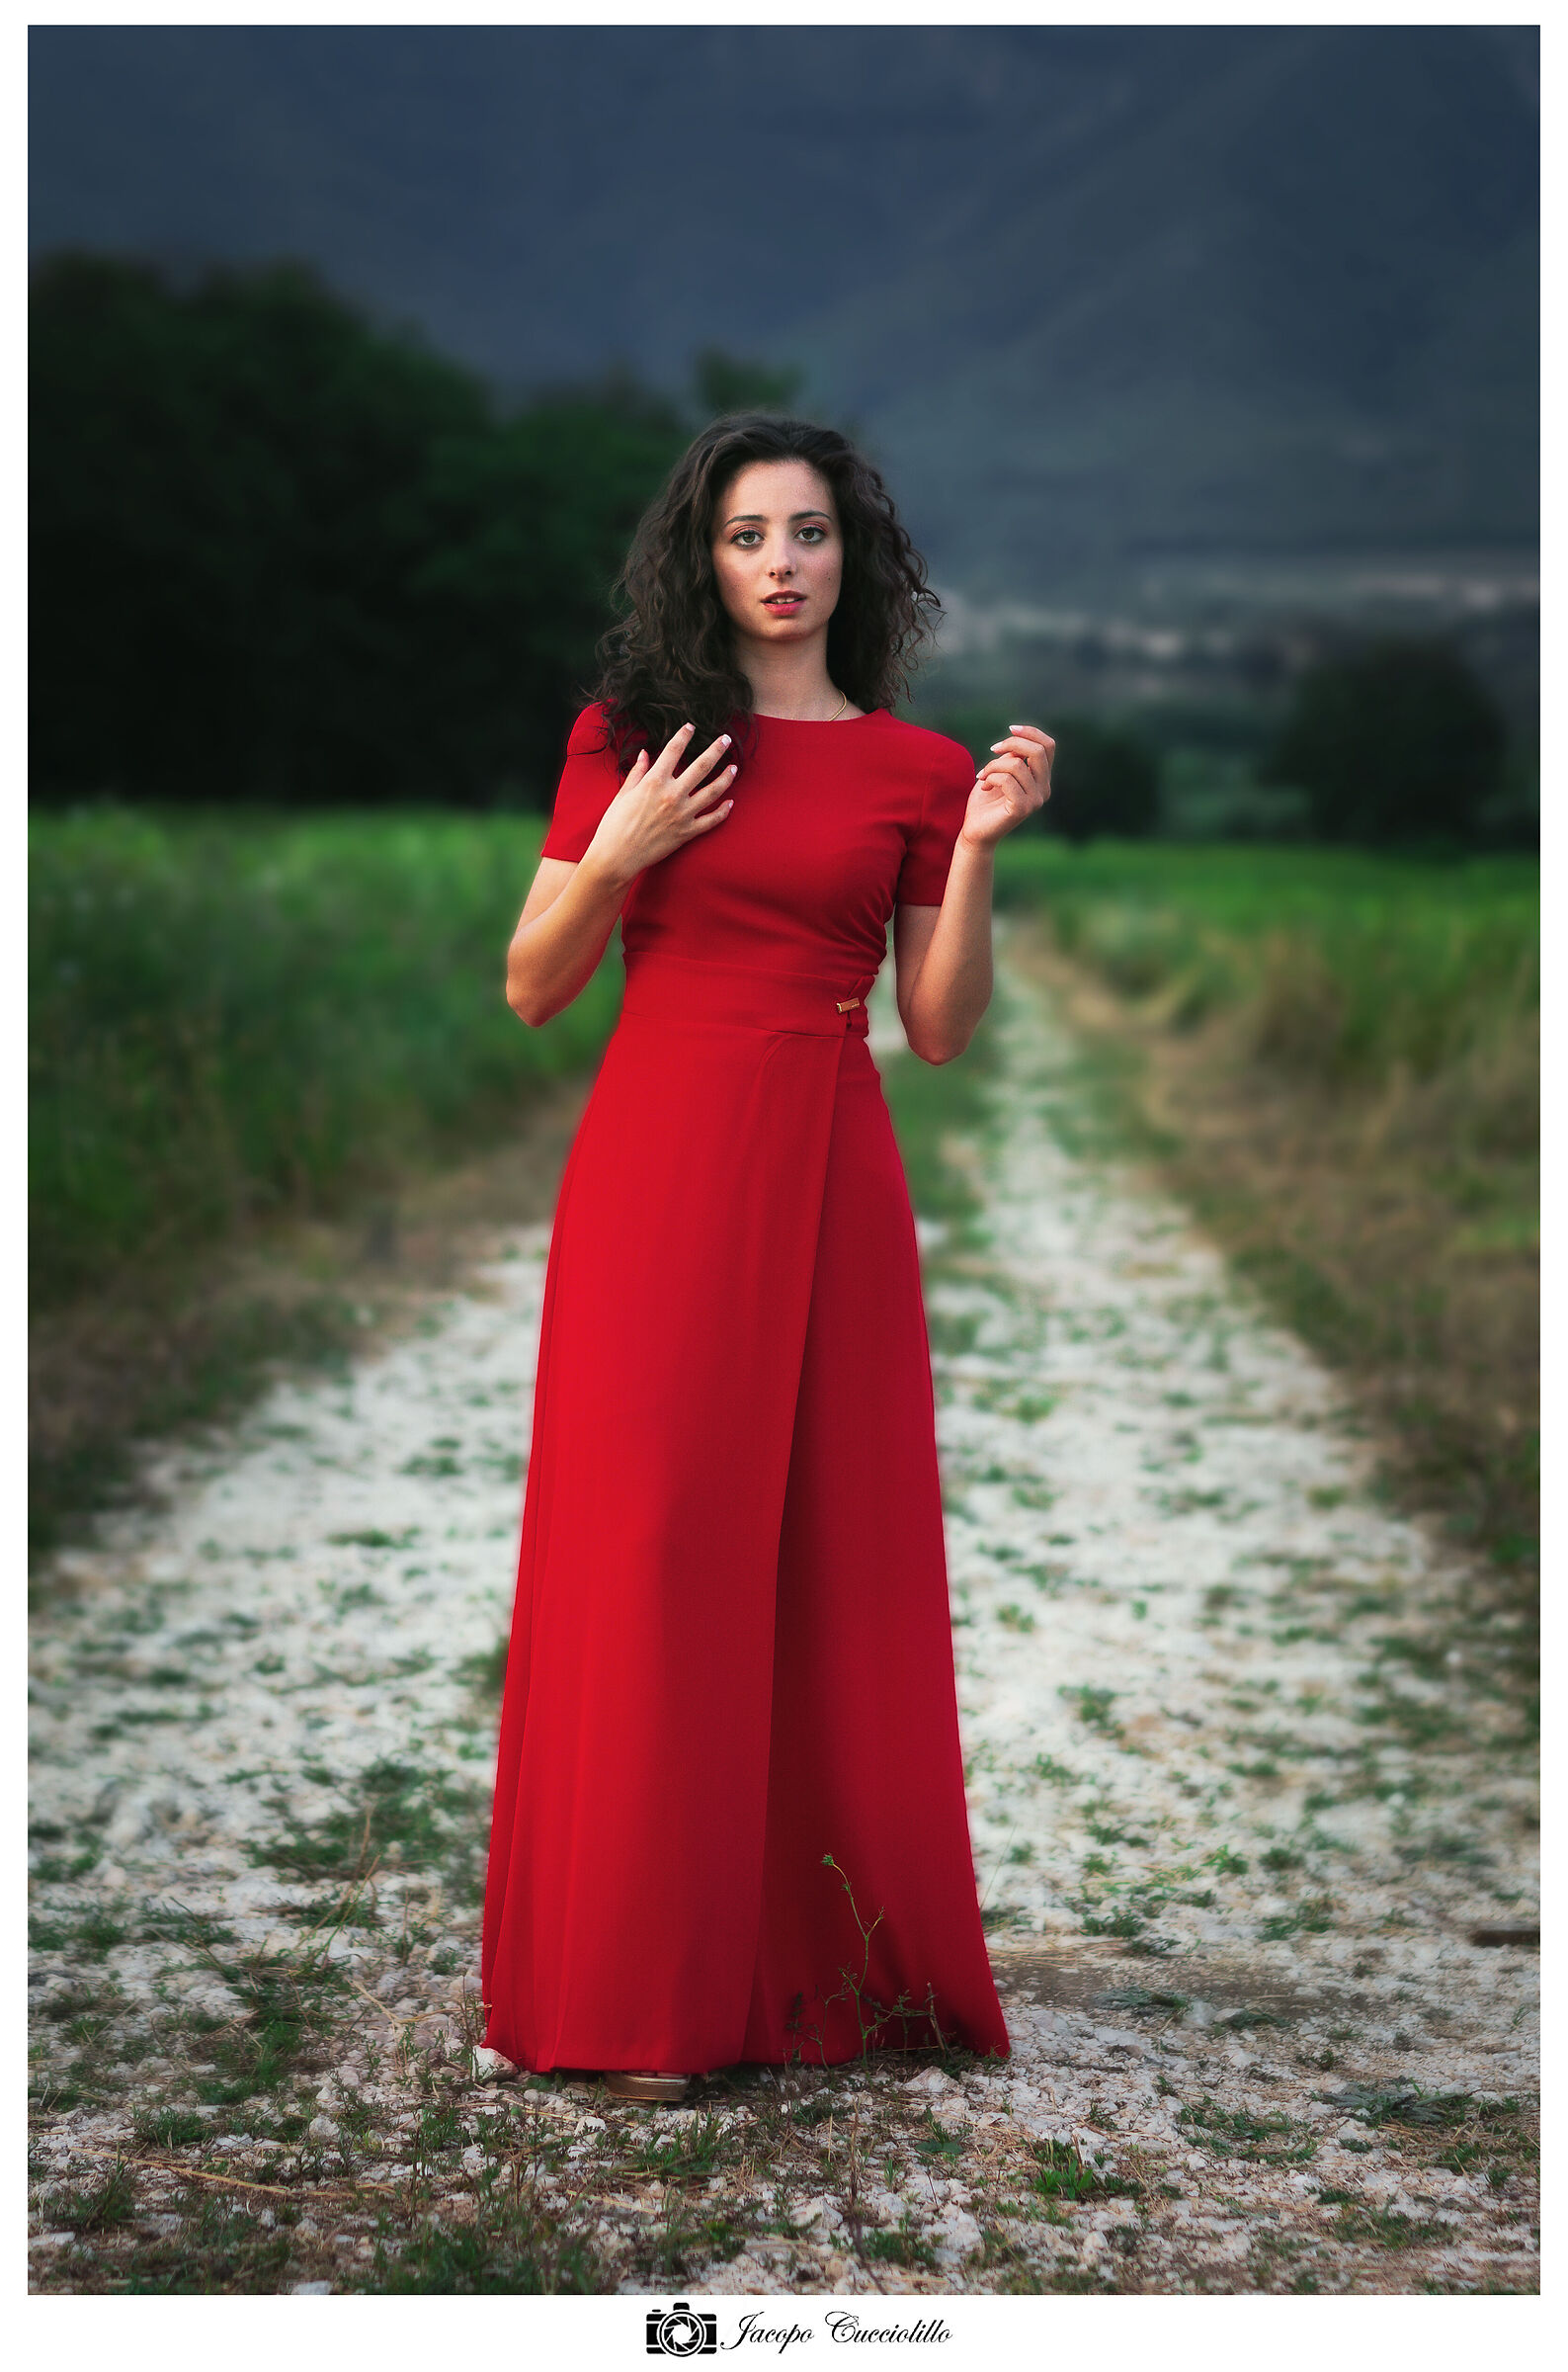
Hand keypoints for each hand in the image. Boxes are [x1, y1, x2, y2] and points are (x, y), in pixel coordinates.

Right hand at [585, 722, 734, 887]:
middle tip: (726, 739)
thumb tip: (645, 754)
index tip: (691, 727)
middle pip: (702, 766)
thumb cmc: (614, 825)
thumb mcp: (623, 794)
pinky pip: (711, 820)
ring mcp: (683, 814)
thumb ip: (638, 772)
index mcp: (654, 781)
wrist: (617, 857)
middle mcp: (672, 795)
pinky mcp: (688, 833)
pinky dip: (723, 812)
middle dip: (716, 749)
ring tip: (734, 768)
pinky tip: (731, 803)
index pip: (673, 750)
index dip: (684, 735)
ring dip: (726, 777)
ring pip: (713, 791)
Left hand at [959, 723, 1052, 850]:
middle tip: (993, 749)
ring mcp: (1036, 800)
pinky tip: (984, 787)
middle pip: (1039, 751)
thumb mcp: (1000, 771)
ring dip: (993, 765)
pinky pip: (1007, 780)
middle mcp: (1044, 790)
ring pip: (1017, 765)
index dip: (1031, 732)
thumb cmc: (985, 801)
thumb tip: (1018, 740)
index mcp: (1042, 779)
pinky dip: (990, 778)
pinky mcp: (1022, 809)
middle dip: (1013, 743)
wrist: (975, 831)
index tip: (1010, 729)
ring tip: (982, 775)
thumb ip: (1012, 757)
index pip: (1048, 746)